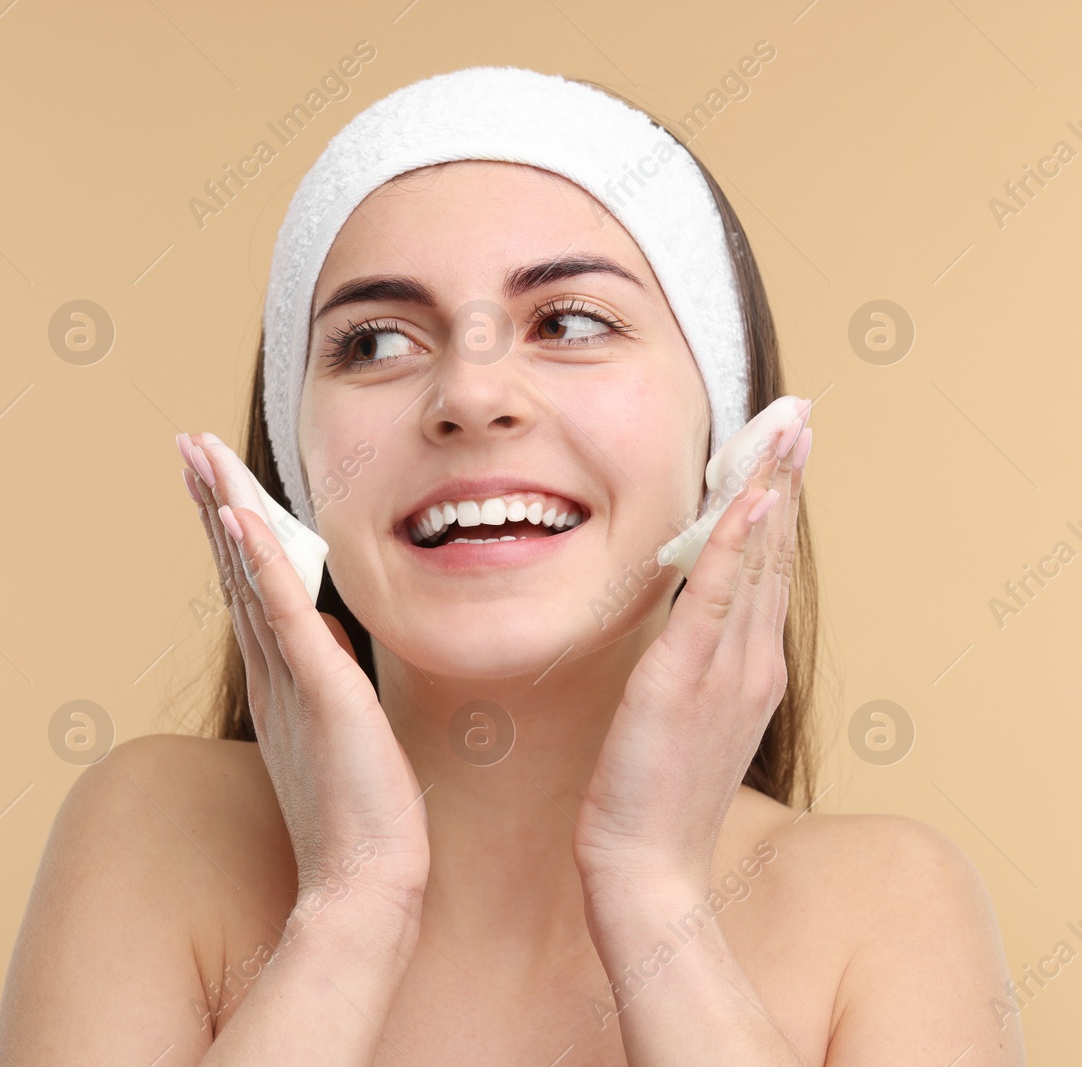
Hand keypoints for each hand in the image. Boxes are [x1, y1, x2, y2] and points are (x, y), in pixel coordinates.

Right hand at [176, 433, 429, 915]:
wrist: (368, 883)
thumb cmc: (361, 819)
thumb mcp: (342, 731)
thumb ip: (328, 678)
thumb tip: (329, 634)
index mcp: (279, 680)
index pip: (247, 585)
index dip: (227, 527)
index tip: (211, 478)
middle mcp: (272, 672)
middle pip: (233, 568)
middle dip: (210, 499)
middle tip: (185, 443)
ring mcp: (290, 678)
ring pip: (248, 576)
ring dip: (224, 508)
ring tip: (200, 454)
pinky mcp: (321, 689)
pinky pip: (285, 611)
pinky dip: (258, 561)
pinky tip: (238, 515)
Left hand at [573, 398, 812, 894]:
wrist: (644, 866)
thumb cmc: (653, 795)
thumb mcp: (685, 716)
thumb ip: (694, 663)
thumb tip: (686, 617)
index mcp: (750, 668)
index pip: (770, 570)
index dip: (779, 506)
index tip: (787, 449)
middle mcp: (751, 662)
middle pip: (776, 555)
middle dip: (788, 481)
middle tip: (802, 416)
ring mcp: (725, 670)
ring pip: (756, 565)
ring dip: (771, 493)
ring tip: (786, 434)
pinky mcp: (683, 680)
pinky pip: (713, 600)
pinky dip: (734, 548)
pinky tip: (746, 502)